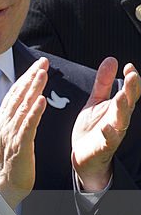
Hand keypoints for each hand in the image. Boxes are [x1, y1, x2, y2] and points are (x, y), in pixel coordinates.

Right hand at [0, 57, 47, 207]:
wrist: (4, 184)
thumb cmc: (11, 160)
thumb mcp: (11, 134)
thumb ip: (17, 117)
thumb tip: (26, 101)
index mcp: (2, 119)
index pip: (15, 93)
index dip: (26, 77)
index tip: (39, 64)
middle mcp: (4, 123)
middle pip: (18, 95)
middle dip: (31, 77)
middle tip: (43, 62)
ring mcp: (10, 133)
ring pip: (23, 106)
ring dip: (33, 89)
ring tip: (43, 74)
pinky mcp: (19, 144)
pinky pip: (27, 125)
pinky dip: (34, 112)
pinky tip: (40, 100)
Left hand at [72, 58, 140, 191]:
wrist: (83, 155)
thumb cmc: (92, 127)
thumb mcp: (96, 101)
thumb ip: (104, 82)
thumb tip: (112, 59)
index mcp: (118, 107)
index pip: (129, 91)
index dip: (131, 79)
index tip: (128, 65)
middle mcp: (119, 119)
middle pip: (128, 102)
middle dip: (131, 89)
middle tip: (132, 75)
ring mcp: (113, 133)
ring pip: (122, 120)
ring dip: (122, 108)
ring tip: (121, 96)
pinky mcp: (104, 146)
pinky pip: (109, 140)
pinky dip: (109, 134)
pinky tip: (106, 127)